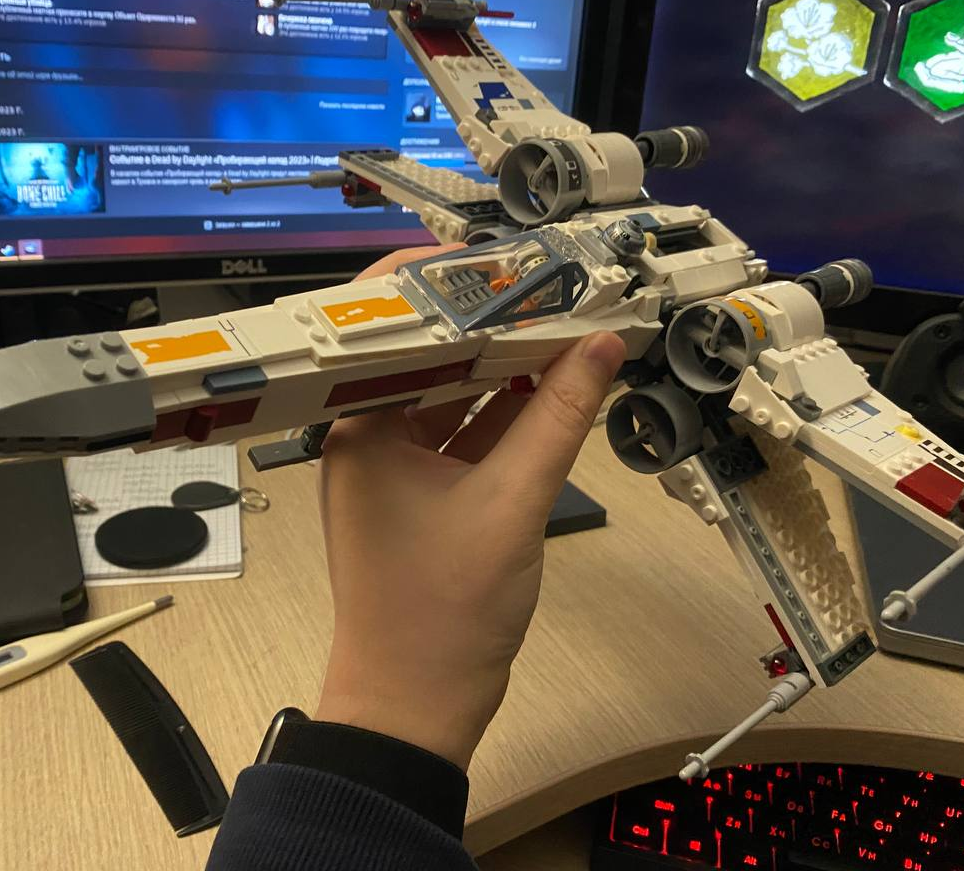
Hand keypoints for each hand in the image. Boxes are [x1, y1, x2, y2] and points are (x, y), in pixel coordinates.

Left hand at [314, 244, 626, 768]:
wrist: (416, 708)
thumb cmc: (442, 611)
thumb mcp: (512, 503)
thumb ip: (558, 418)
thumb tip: (604, 344)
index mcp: (360, 426)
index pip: (392, 328)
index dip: (444, 284)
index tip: (503, 255)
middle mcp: (367, 435)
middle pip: (428, 356)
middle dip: (490, 322)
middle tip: (550, 281)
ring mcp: (396, 467)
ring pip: (451, 395)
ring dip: (503, 366)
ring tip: (564, 320)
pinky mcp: (424, 495)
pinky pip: (463, 435)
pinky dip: (504, 413)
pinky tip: (555, 383)